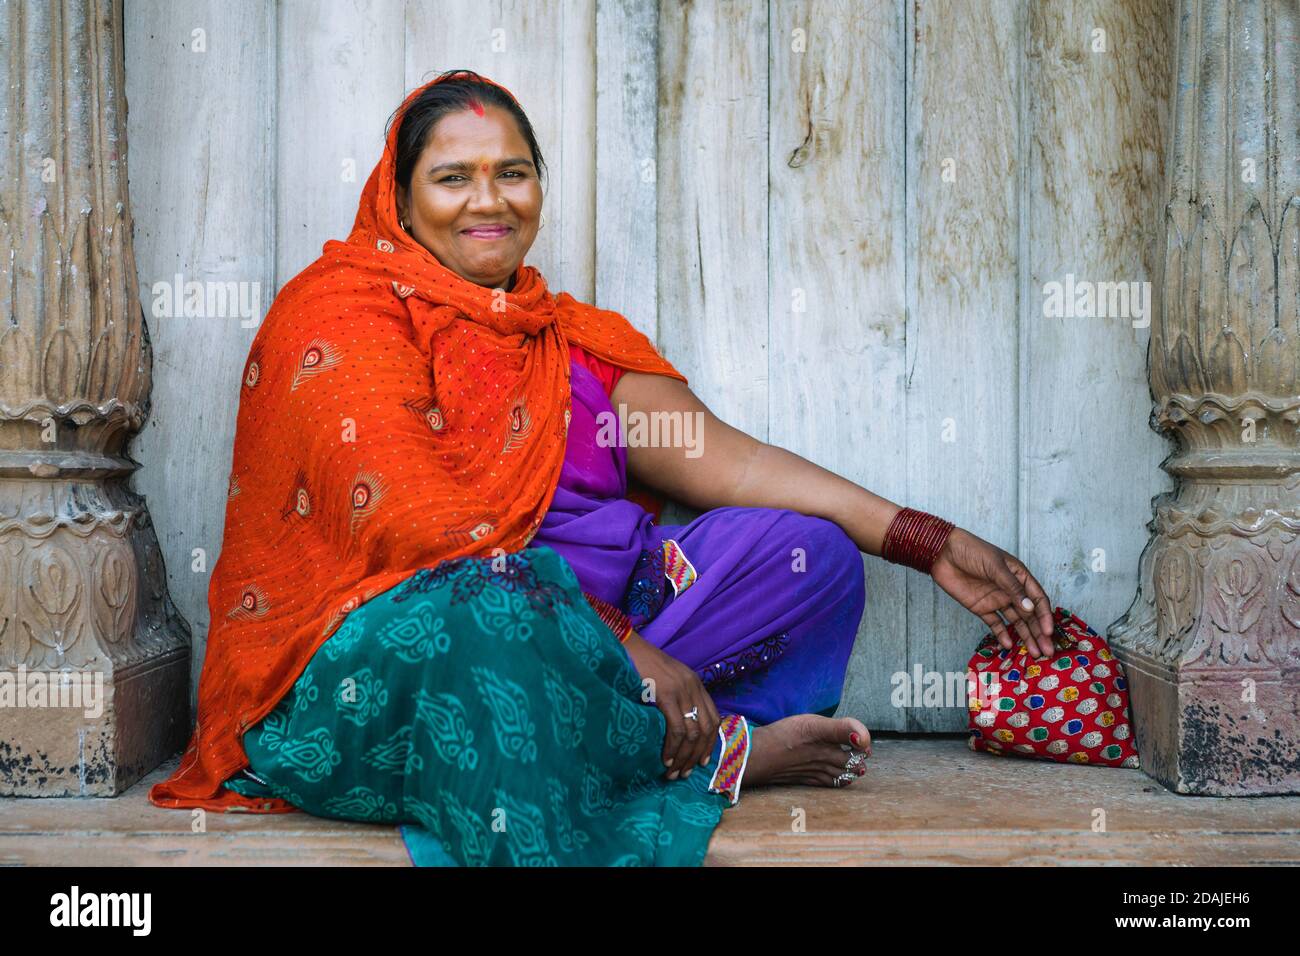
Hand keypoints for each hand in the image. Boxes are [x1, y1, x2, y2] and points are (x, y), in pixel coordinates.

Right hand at [622, 631, 720, 778]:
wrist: (623, 644)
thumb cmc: (637, 664)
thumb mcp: (664, 680)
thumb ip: (674, 698)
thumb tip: (675, 728)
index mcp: (695, 683)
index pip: (713, 718)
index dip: (709, 743)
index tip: (700, 762)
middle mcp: (693, 686)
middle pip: (707, 729)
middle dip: (697, 755)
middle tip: (685, 774)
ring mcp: (682, 690)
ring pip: (693, 733)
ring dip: (684, 757)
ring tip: (673, 773)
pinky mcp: (667, 695)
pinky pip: (676, 729)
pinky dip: (673, 748)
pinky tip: (666, 760)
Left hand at [929, 528, 1054, 658]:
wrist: (943, 553)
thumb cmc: (972, 551)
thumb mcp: (995, 566)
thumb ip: (1012, 588)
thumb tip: (1030, 608)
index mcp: (1019, 576)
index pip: (1038, 599)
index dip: (1045, 616)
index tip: (1049, 631)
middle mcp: (1010, 590)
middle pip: (1029, 614)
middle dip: (1039, 632)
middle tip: (1048, 651)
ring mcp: (996, 600)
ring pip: (1015, 621)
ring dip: (1025, 636)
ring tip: (1034, 653)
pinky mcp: (981, 608)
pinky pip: (995, 623)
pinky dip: (1002, 634)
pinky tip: (1009, 645)